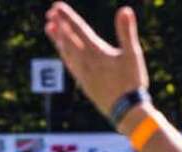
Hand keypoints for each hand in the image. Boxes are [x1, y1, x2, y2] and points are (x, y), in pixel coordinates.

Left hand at [44, 4, 148, 121]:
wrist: (126, 112)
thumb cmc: (132, 82)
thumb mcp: (133, 54)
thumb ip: (127, 32)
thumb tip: (125, 10)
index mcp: (96, 52)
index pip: (78, 30)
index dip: (67, 17)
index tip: (56, 7)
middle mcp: (85, 63)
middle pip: (68, 40)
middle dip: (59, 25)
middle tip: (49, 13)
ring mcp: (82, 75)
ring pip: (65, 53)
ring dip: (57, 40)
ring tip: (49, 28)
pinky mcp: (84, 84)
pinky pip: (70, 65)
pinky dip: (64, 55)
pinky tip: (63, 53)